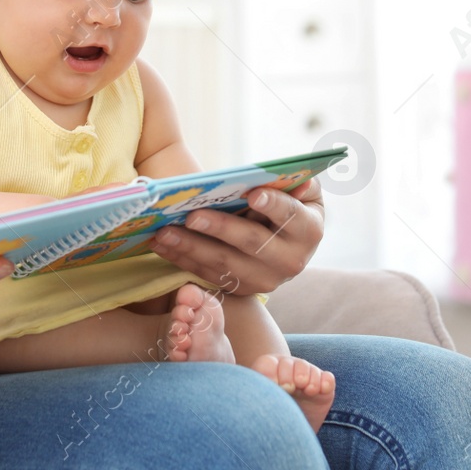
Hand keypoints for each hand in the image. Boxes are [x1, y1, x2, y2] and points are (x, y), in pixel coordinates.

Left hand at [148, 178, 324, 295]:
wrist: (282, 243)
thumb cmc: (289, 205)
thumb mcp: (301, 192)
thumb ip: (297, 183)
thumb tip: (301, 180)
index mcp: (309, 231)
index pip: (292, 217)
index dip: (274, 205)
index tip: (253, 194)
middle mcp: (291, 261)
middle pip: (252, 243)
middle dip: (220, 228)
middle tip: (191, 215)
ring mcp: (265, 280)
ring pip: (225, 264)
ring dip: (191, 247)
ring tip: (165, 231)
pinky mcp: (240, 289)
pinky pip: (208, 274)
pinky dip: (182, 258)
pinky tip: (162, 243)